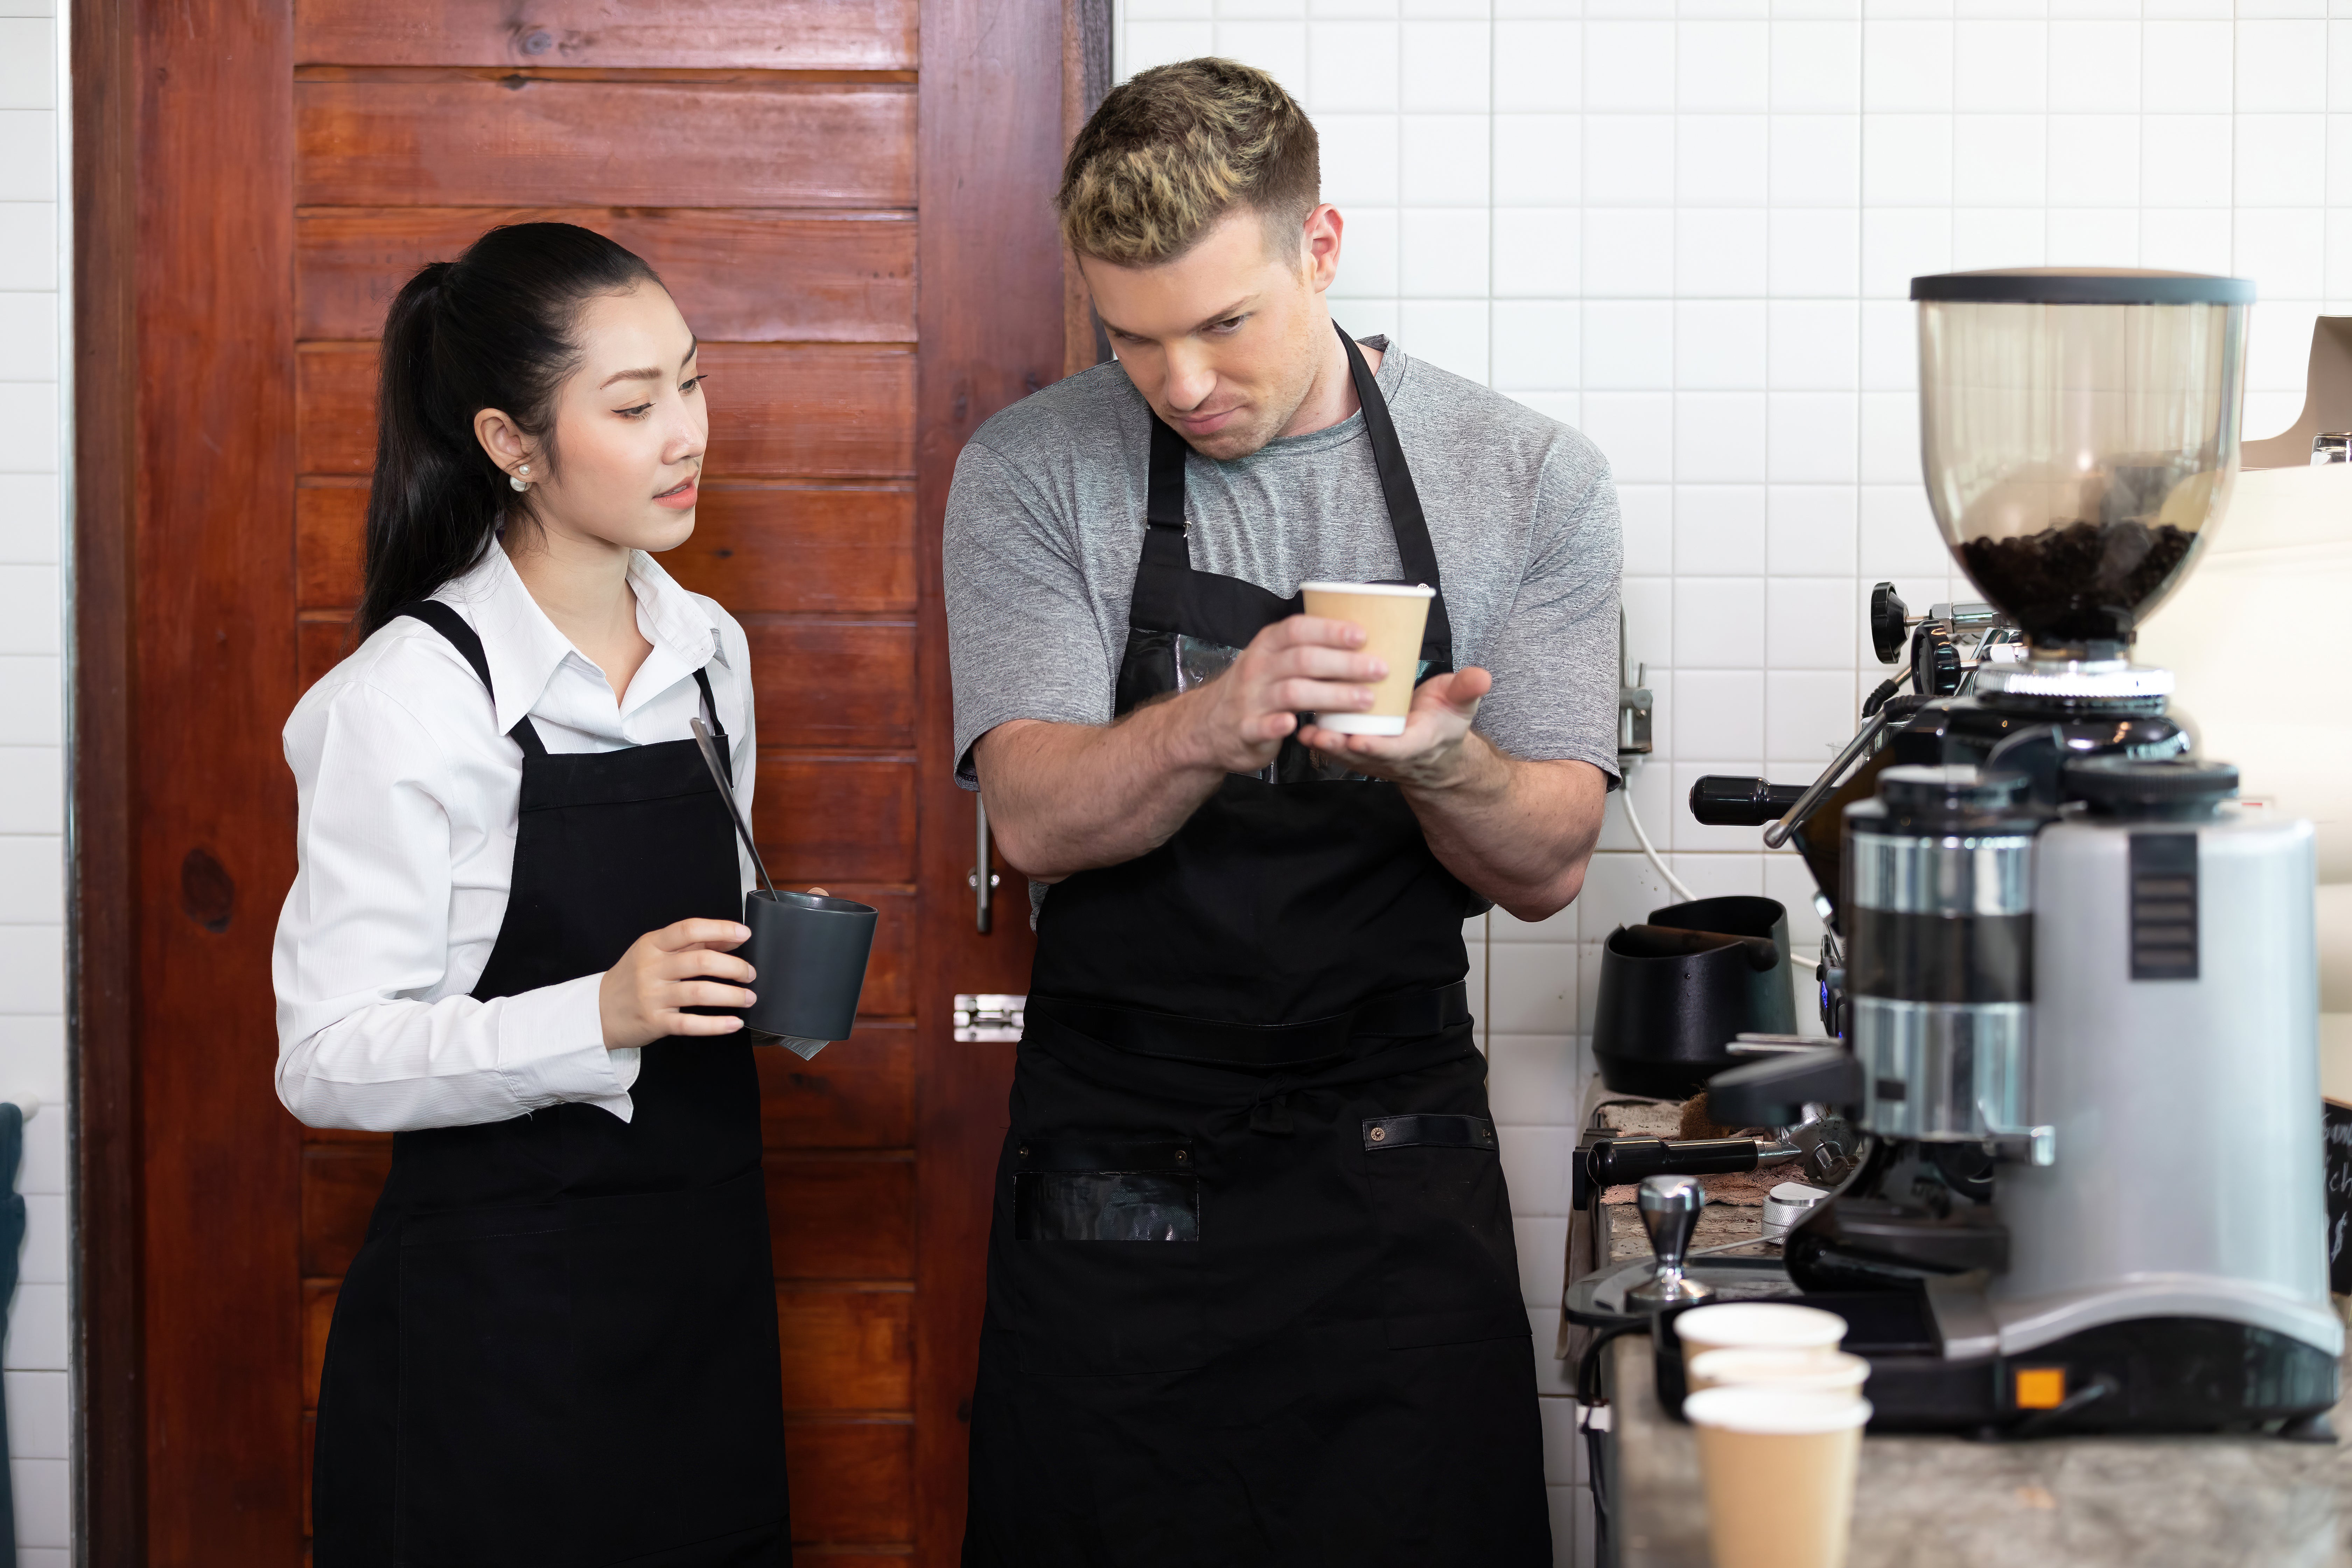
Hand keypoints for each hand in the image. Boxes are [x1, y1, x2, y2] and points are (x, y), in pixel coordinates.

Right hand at [598, 918, 755, 1048]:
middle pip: (700, 961)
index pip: (689, 929)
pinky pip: (690, 1024)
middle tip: (750, 973)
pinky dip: (716, 1025)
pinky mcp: (655, 1022)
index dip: (720, 929)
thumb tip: (731, 936)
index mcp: (652, 944)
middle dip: (733, 967)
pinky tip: (734, 1023)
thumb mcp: (654, 953)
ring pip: (699, 993)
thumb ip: (691, 944)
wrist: (597, 1012)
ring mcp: (652, 997)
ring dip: (731, 995)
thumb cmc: (633, 978)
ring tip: (749, 997)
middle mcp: (651, 968)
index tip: (744, 933)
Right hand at [1181, 614, 1387, 773]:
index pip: (1298, 629)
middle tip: (1379, 669)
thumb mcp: (1272, 659)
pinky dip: (1278, 725)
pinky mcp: (1246, 730)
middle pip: (1303, 660)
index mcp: (1267, 646)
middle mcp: (1258, 668)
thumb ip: (1304, 647)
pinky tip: (1296, 725)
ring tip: (1366, 700)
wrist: (1209, 725)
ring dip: (1332, 695)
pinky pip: (1262, 726)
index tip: (1362, 635)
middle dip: (1345, 664)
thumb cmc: (1255, 689)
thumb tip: (1356, 636)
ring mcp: (1250, 699)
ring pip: (1293, 692)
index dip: (1330, 630)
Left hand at [1297, 666, 1493, 789]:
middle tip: (1318, 736)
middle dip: (1340, 747)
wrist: (1435, 748)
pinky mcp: (1358, 750)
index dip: (1378, 747)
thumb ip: (1467, 690)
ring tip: (1303, 731)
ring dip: (1324, 744)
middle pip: (1363, 755)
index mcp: (1418, 745)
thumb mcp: (1461, 706)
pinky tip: (1297, 725)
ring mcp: (1372, 756)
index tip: (1359, 740)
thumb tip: (1482, 676)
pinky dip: (1319, 738)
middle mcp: (1391, 755)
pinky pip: (1336, 746)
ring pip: (1344, 753)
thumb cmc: (1445, 721)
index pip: (1397, 749)